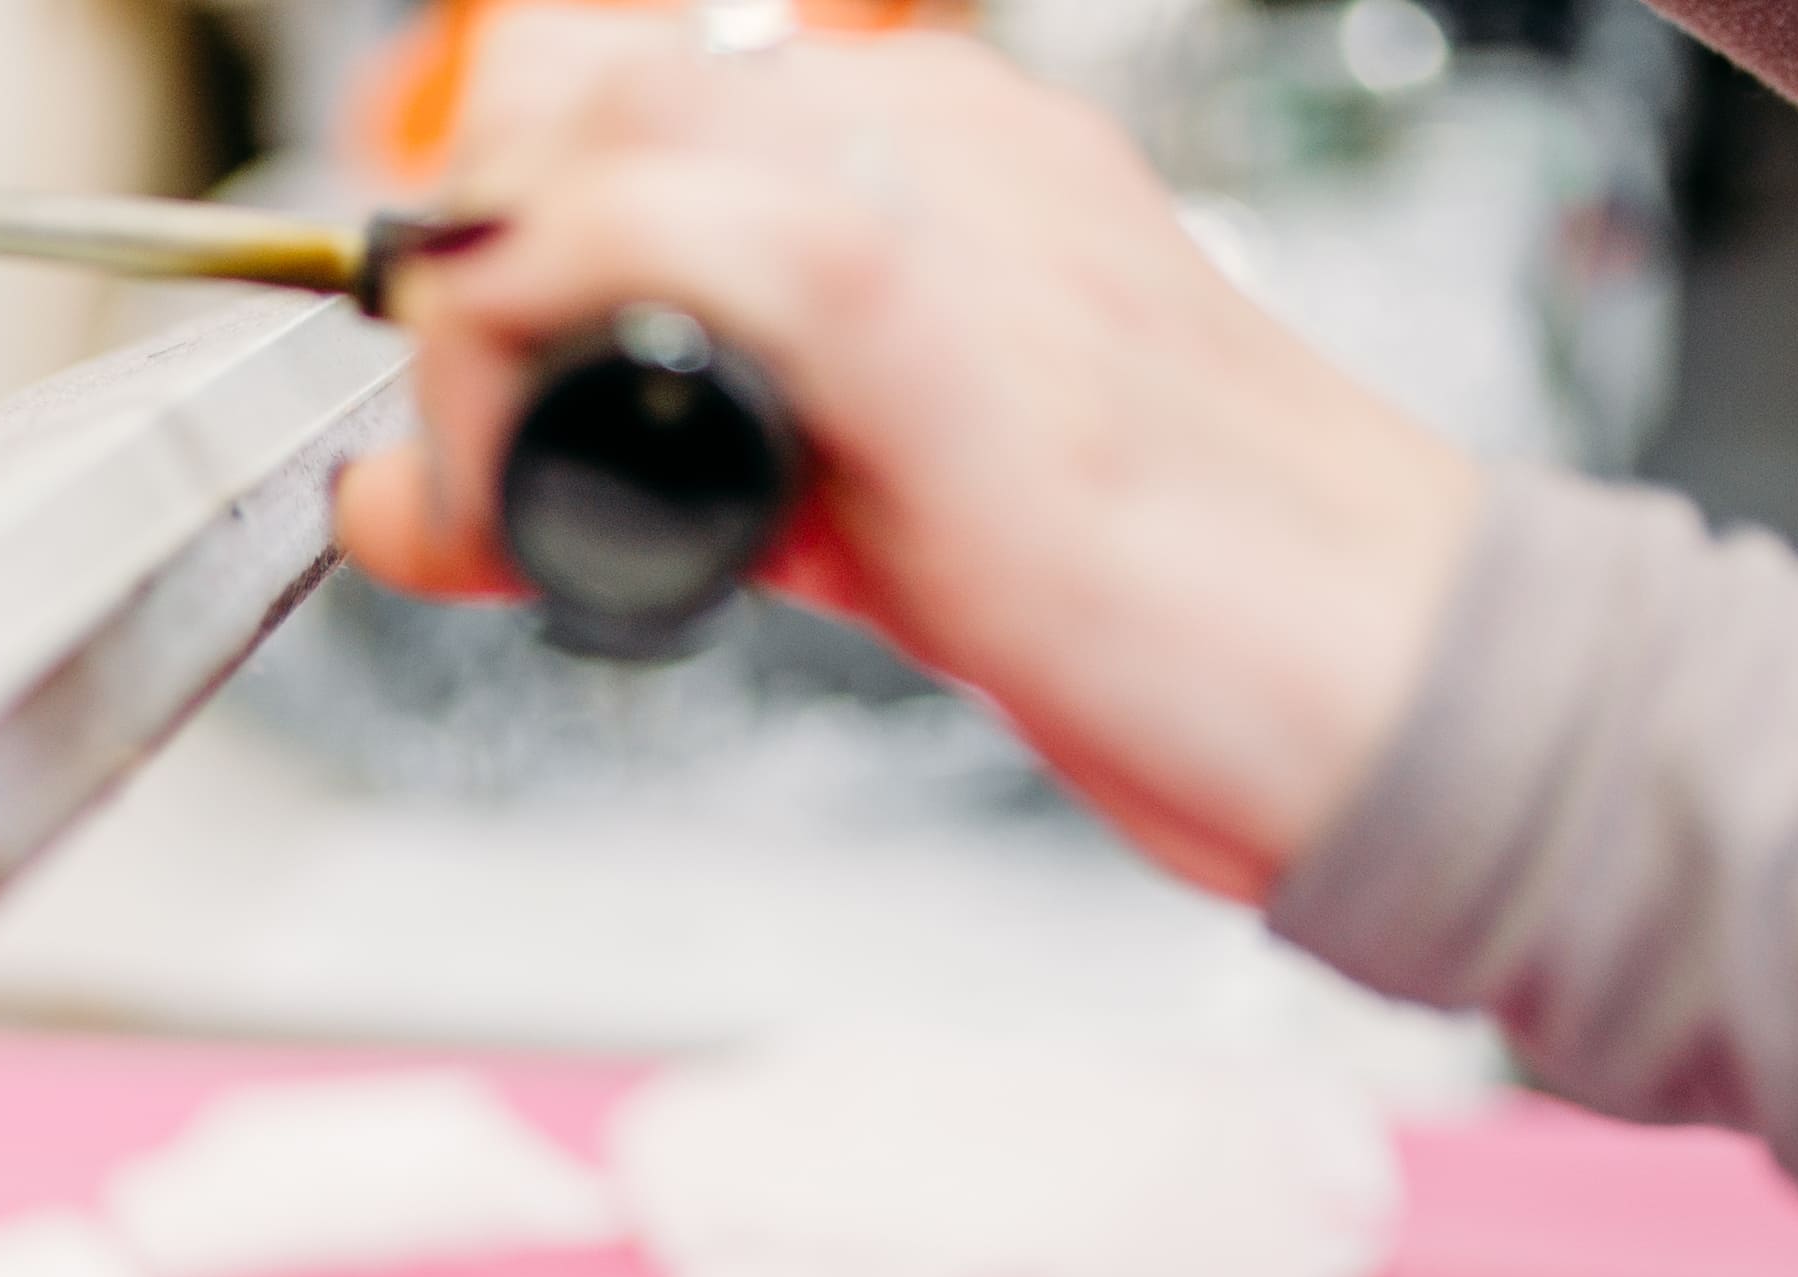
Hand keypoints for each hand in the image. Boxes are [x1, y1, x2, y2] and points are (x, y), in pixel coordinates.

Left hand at [328, 18, 1483, 898]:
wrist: (1375, 670)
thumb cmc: (1160, 603)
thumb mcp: (858, 512)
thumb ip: (663, 478)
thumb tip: (422, 508)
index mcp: (933, 149)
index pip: (629, 92)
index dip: (503, 231)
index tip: (480, 402)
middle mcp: (926, 132)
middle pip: (572, 86)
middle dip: (463, 278)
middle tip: (485, 467)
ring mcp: (930, 197)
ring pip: (582, 136)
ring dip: (479, 339)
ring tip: (515, 508)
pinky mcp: (921, 308)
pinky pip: (655, 233)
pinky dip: (528, 374)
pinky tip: (543, 519)